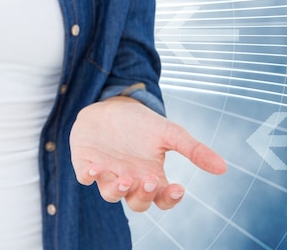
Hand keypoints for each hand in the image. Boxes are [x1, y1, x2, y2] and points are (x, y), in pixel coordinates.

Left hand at [69, 97, 226, 211]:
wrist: (111, 105)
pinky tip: (95, 169)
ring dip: (117, 190)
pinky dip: (89, 176)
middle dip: (143, 195)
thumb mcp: (169, 132)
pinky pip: (85, 178)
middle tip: (147, 180)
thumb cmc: (141, 122)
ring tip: (123, 179)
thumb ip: (194, 149)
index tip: (178, 188)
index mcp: (151, 176)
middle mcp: (129, 179)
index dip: (170, 199)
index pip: (162, 198)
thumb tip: (223, 167)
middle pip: (137, 202)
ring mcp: (107, 174)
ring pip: (110, 194)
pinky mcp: (86, 164)